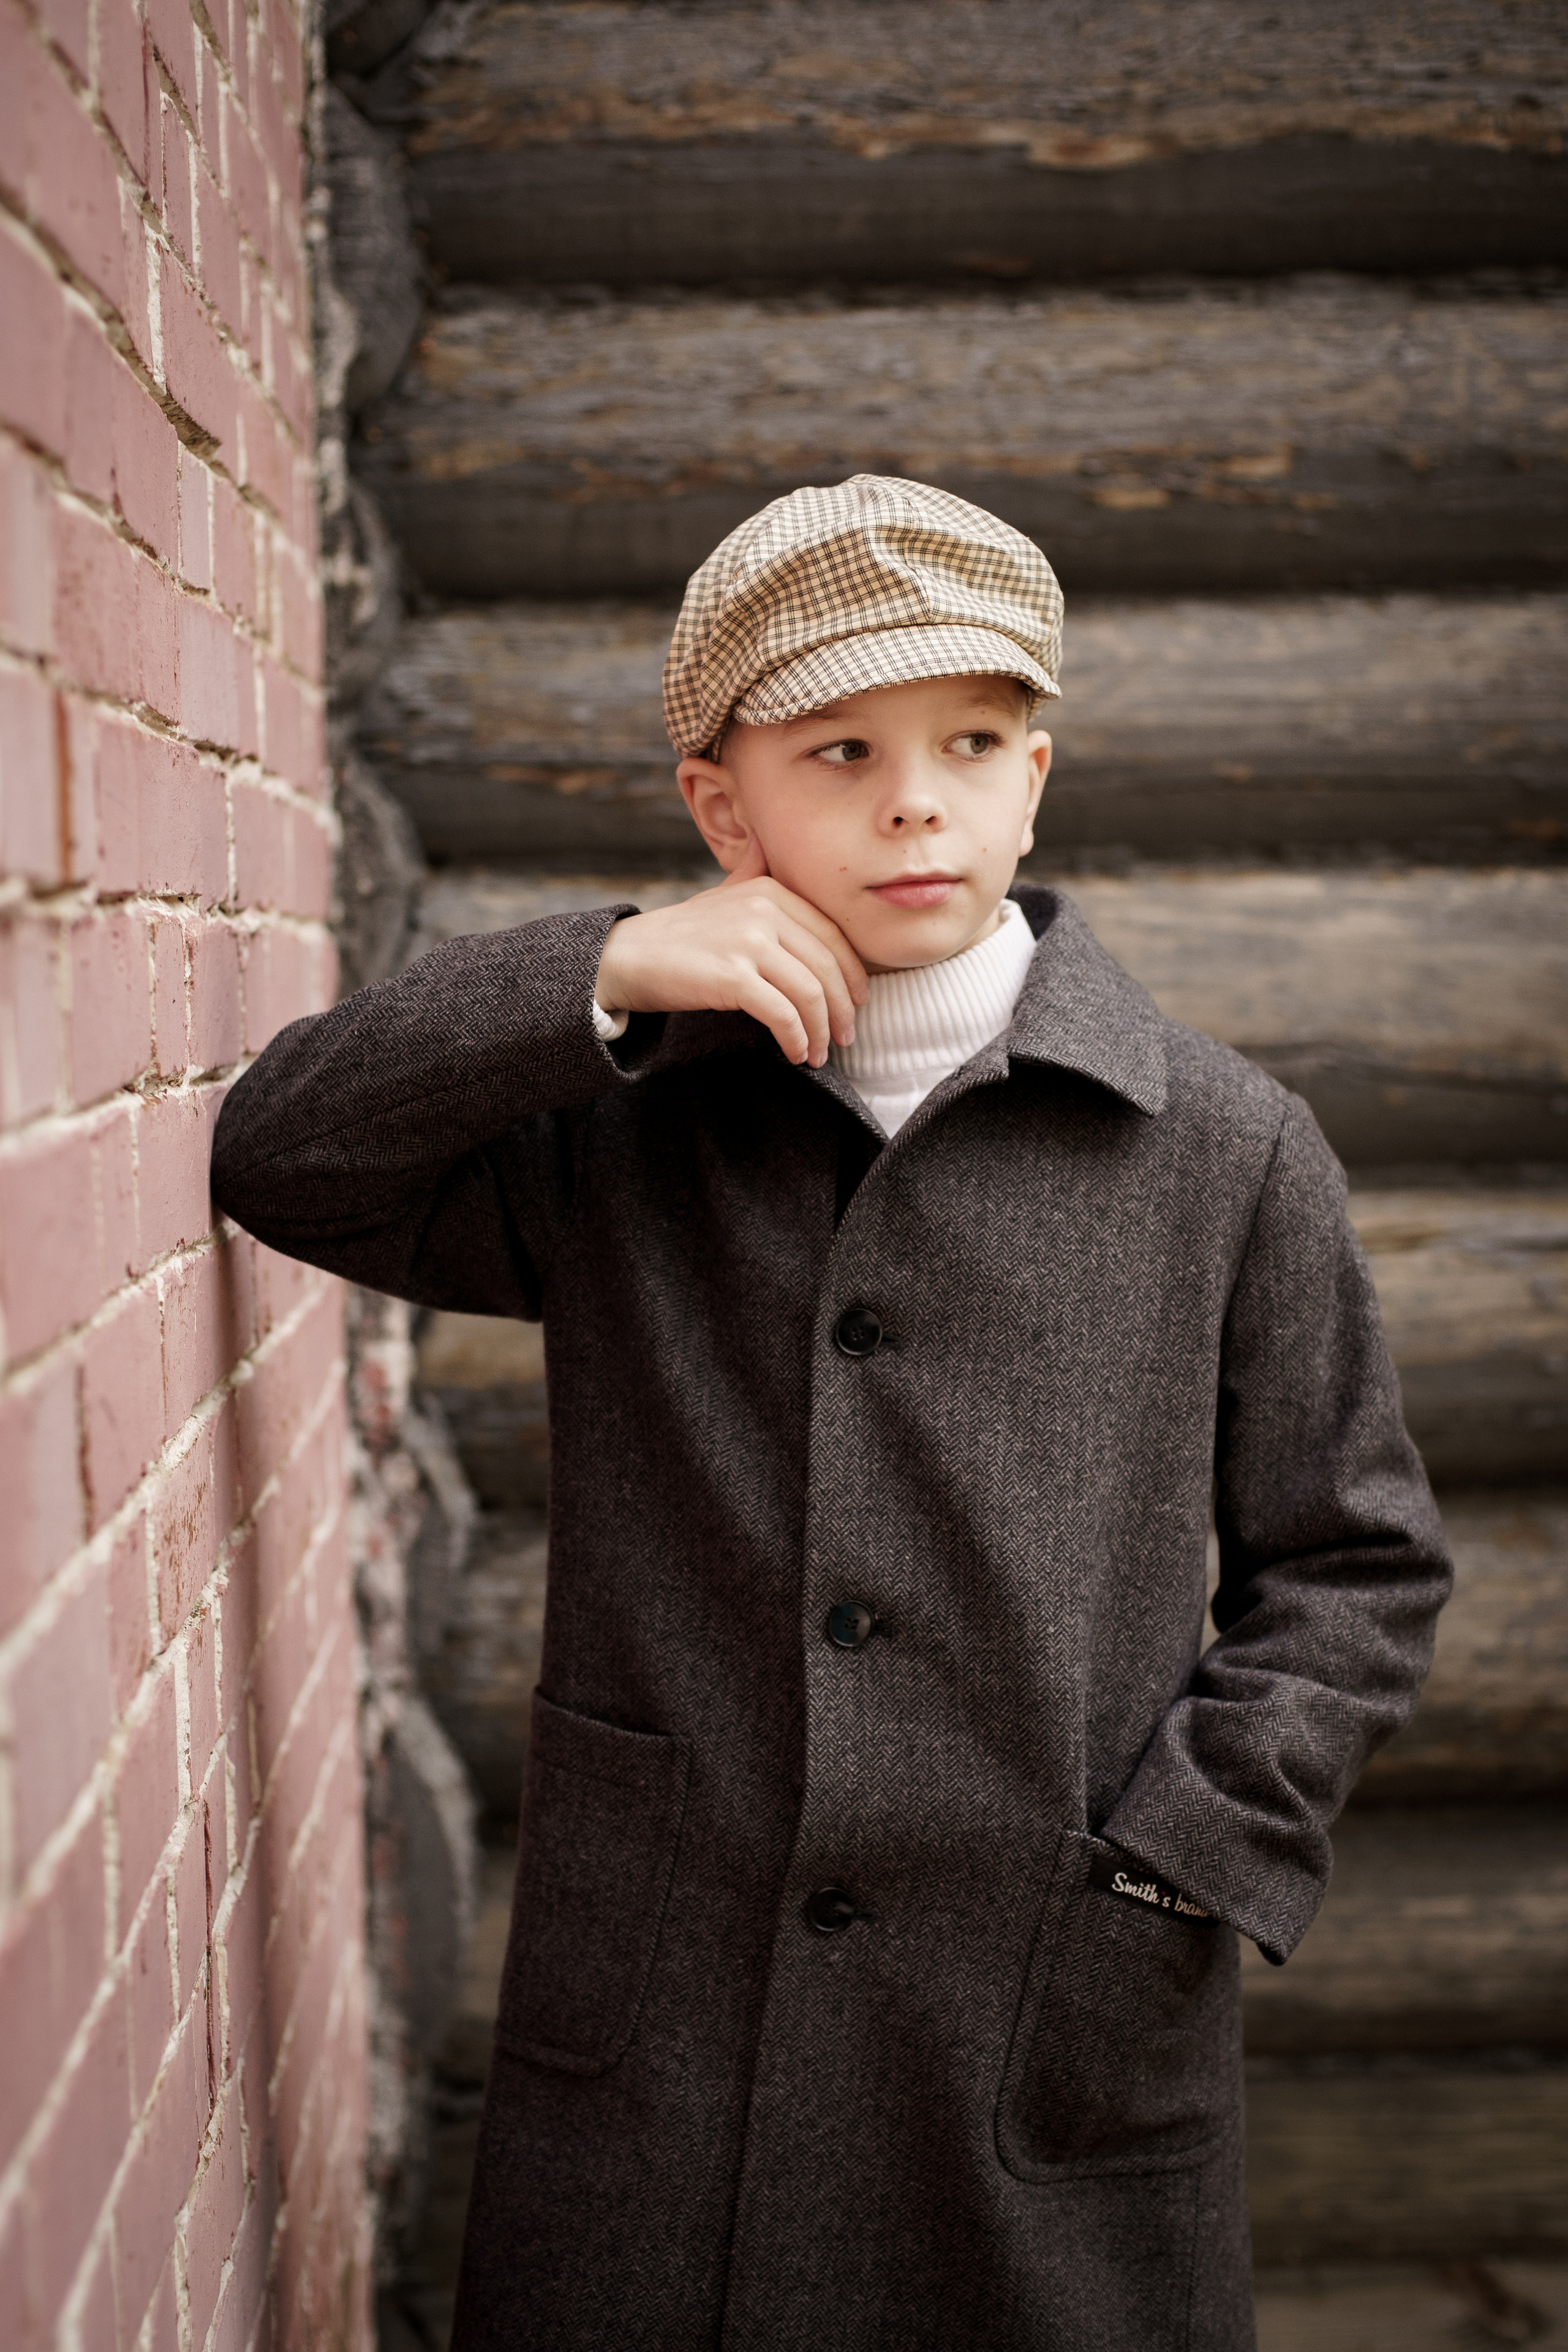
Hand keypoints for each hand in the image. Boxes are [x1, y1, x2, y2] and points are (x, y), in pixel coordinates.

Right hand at [595, 835, 867, 1065]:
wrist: (628, 956)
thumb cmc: (680, 934)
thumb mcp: (722, 893)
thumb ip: (751, 872)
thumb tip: (765, 842)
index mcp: (769, 889)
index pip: (833, 934)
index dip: (852, 973)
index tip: (856, 1003)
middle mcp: (764, 909)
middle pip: (827, 966)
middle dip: (842, 1008)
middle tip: (845, 1036)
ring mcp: (748, 941)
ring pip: (810, 993)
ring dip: (821, 1031)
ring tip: (819, 1052)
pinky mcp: (732, 975)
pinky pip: (782, 1014)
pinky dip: (796, 1038)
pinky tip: (795, 1053)